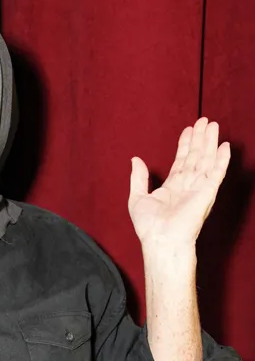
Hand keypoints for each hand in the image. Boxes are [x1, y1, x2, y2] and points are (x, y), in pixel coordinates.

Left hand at [128, 116, 230, 248]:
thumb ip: (138, 178)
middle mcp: (187, 186)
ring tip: (213, 125)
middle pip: (196, 157)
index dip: (185, 145)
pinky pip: (216, 173)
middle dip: (200, 139)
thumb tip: (135, 159)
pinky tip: (224, 146)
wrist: (161, 240)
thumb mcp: (136, 198)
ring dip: (210, 142)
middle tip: (204, 120)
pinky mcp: (207, 193)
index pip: (181, 161)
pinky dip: (221, 160)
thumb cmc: (149, 227)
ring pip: (206, 160)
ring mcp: (198, 189)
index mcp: (172, 188)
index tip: (188, 130)